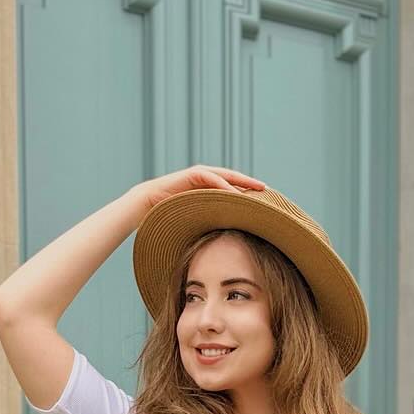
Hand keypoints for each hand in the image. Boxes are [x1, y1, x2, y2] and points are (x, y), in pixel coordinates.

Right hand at [133, 165, 266, 212]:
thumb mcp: (195, 219)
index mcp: (208, 188)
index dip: (248, 192)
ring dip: (243, 181)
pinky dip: (224, 185)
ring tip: (257, 188)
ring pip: (226, 176)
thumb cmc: (169, 215)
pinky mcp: (192, 175)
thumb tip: (224, 238)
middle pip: (234, 179)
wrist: (146, 204)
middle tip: (267, 190)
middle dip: (250, 184)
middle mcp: (206, 178)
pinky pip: (212, 178)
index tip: (264, 200)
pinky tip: (235, 192)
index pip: (233, 188)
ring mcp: (199, 175)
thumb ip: (209, 221)